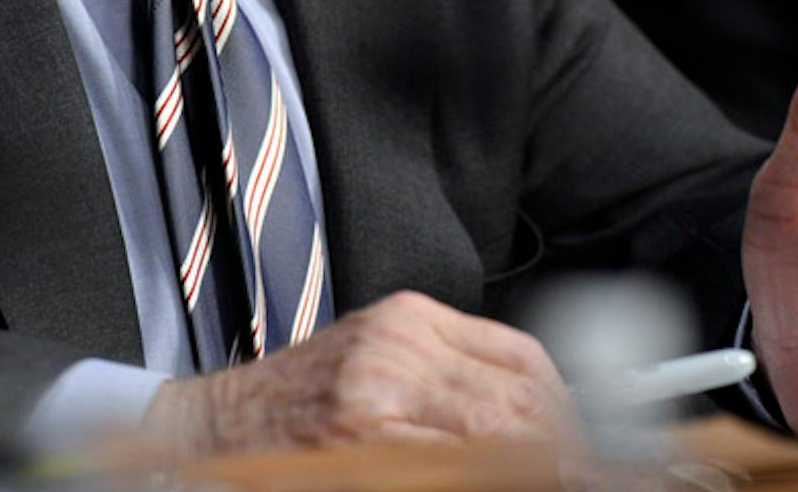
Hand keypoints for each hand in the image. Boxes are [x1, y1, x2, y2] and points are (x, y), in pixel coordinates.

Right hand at [138, 290, 574, 456]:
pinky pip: (451, 462)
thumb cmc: (294, 408)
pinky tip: (494, 477)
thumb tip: (541, 427)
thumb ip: (452, 382)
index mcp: (410, 320)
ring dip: (533, 462)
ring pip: (496, 434)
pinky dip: (485, 471)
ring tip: (557, 476)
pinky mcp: (360, 435)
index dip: (566, 413)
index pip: (523, 359)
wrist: (209, 432)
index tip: (588, 451)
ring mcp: (378, 391)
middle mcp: (398, 345)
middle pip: (520, 398)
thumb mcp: (380, 365)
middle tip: (587, 474)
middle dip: (561, 449)